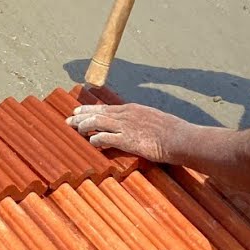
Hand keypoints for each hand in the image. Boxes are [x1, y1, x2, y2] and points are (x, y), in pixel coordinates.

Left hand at [66, 103, 190, 163]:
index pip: (106, 108)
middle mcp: (126, 115)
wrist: (180, 138)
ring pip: (97, 122)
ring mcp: (126, 126)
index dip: (90, 109)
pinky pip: (104, 138)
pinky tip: (90, 142)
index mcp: (132, 109)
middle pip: (97, 112)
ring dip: (83, 125)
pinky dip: (95, 139)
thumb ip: (142, 122)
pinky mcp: (127, 140)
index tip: (79, 111)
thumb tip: (137, 127)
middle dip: (81, 115)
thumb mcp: (154, 120)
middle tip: (69, 119)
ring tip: (74, 128)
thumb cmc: (172, 132)